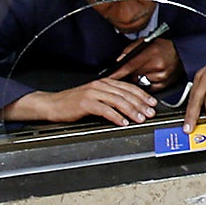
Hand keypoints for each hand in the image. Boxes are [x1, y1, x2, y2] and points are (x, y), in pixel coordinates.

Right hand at [3, 78, 157, 126]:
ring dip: (131, 110)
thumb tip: (130, 107)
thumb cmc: (74, 103)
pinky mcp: (85, 103)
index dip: (142, 95)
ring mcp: (92, 93)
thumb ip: (111, 99)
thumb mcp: (95, 97)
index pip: (128, 87)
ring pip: (118, 101)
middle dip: (140, 104)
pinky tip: (123, 122)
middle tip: (150, 113)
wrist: (53, 104)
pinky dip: (116, 116)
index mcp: (104, 82)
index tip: (152, 103)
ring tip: (140, 119)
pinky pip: (105, 109)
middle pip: (126, 94)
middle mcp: (100, 85)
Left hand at [108, 36, 180, 90]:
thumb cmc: (164, 46)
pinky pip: (148, 87)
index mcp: (151, 54)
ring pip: (140, 82)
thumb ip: (130, 50)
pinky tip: (153, 74)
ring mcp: (161, 77)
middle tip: (137, 67)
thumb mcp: (146, 42)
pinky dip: (147, 82)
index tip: (108, 79)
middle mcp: (156, 66)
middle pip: (133, 76)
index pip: (128, 66)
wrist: (182, 52)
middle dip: (130, 74)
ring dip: (140, 78)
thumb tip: (119, 60)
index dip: (116, 74)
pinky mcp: (164, 84)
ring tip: (148, 68)